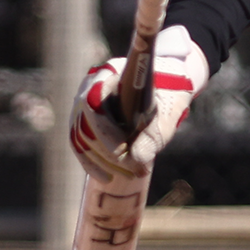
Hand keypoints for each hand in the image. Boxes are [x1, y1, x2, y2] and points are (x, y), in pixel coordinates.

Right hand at [69, 26, 207, 181]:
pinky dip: (92, 162)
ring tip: (124, 175)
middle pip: (86, 122)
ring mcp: (83, 101)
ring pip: (80, 135)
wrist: (167, 84)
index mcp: (113, 72)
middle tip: (129, 167)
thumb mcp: (168, 114)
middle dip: (106, 150)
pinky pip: (80, 143)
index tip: (121, 152)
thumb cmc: (169, 95)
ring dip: (100, 160)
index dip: (104, 129)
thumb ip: (153, 135)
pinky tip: (107, 177)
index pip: (96, 100)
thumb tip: (136, 161)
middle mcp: (92, 84)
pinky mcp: (82, 118)